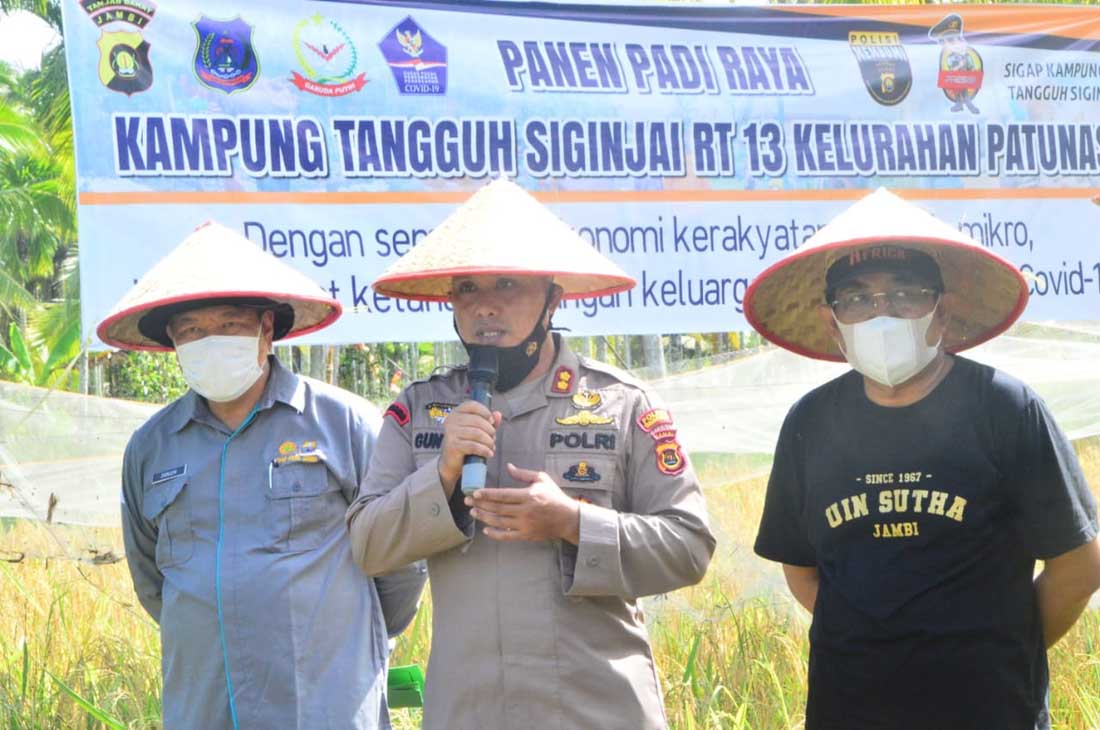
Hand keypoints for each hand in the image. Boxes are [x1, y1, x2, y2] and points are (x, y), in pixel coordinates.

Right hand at [437, 400, 500, 496]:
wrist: (451, 461)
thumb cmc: (465, 442)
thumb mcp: (477, 429)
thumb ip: (488, 421)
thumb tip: (498, 414)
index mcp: (457, 413)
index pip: (472, 405)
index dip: (485, 412)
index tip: (492, 421)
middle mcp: (451, 420)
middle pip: (477, 420)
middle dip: (490, 430)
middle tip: (493, 439)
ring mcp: (451, 433)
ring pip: (477, 433)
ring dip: (489, 441)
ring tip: (491, 447)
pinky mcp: (453, 445)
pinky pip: (473, 446)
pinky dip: (484, 450)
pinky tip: (489, 453)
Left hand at [466, 463, 580, 543]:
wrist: (568, 519)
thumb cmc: (555, 496)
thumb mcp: (542, 479)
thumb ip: (524, 474)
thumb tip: (508, 467)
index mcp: (529, 496)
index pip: (503, 495)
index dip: (487, 495)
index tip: (475, 493)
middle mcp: (525, 511)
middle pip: (497, 508)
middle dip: (480, 505)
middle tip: (467, 502)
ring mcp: (525, 524)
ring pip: (499, 522)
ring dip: (484, 517)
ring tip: (473, 513)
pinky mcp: (526, 535)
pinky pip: (507, 536)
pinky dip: (495, 534)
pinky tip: (486, 530)